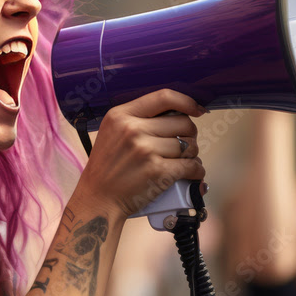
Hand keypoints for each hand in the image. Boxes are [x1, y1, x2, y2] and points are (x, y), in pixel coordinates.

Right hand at [74, 89, 205, 218]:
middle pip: (183, 122)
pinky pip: (191, 166)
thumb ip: (138, 119)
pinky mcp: (157, 172)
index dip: (187, 102)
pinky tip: (193, 173)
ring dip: (192, 154)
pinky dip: (196, 171)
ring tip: (182, 160)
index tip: (197, 110)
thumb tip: (179, 114)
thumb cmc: (107, 167)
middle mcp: (132, 129)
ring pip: (190, 145)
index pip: (164, 97)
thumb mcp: (112, 132)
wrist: (98, 198)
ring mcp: (145, 150)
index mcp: (120, 115)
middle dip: (189, 134)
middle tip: (182, 145)